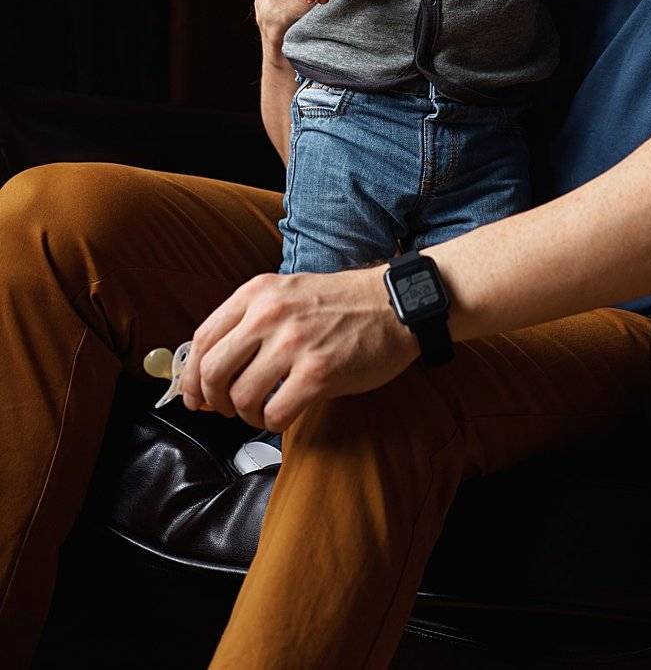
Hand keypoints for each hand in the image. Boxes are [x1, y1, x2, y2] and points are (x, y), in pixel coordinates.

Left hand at [181, 267, 418, 430]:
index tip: (194, 397)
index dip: (190, 377)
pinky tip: (284, 414)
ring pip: (240, 397)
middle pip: (213, 371)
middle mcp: (270, 314)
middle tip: (227, 409)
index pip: (203, 339)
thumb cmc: (341, 304)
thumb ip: (250, 321)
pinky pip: (274, 413)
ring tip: (262, 410)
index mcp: (258, 292)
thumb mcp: (288, 293)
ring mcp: (294, 343)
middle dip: (213, 401)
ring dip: (246, 414)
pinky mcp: (318, 372)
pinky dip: (272, 422)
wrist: (394, 305)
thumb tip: (208, 370)